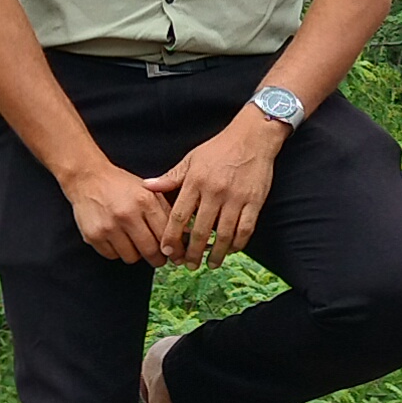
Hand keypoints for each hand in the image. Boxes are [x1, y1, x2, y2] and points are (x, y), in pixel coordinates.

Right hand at [63, 156, 177, 262]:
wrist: (88, 178)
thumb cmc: (120, 185)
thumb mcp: (148, 191)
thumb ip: (167, 211)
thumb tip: (186, 234)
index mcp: (145, 201)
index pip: (166, 235)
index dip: (174, 250)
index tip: (176, 255)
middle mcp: (127, 214)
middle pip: (150, 251)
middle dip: (158, 258)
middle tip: (158, 257)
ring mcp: (109, 226)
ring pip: (132, 257)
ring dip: (136, 254)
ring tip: (134, 242)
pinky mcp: (94, 235)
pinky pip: (113, 256)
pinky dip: (118, 251)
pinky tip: (117, 238)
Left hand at [154, 118, 279, 266]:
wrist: (253, 137)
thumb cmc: (219, 148)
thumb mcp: (191, 159)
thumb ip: (171, 177)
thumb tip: (147, 186)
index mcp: (196, 181)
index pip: (179, 216)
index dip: (171, 237)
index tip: (167, 252)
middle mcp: (214, 192)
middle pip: (200, 231)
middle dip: (192, 252)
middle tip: (187, 265)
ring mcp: (236, 198)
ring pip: (223, 235)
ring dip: (215, 254)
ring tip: (209, 264)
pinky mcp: (254, 202)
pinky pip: (245, 229)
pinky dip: (237, 244)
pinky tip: (230, 250)